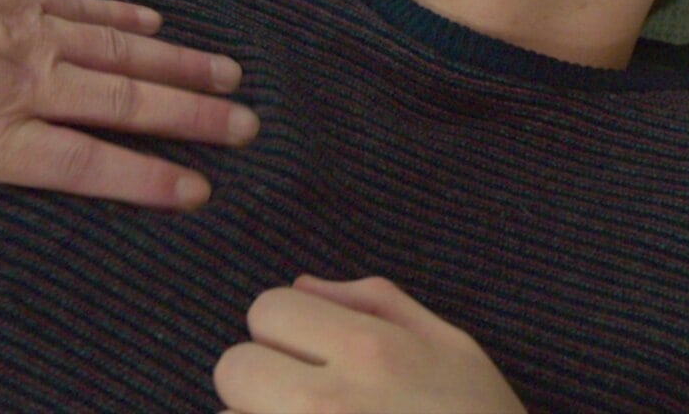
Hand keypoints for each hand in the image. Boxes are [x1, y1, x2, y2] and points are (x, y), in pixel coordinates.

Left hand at [0, 0, 257, 290]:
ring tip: (229, 74)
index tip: (198, 189)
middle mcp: (23, 82)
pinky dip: (126, 13)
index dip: (147, 178)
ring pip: (122, 49)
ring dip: (180, 62)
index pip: (86, 164)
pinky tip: (158, 19)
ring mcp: (26, 29)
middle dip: (194, 117)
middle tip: (248, 126)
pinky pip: (86, 4)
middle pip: (126, 102)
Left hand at [214, 276, 526, 413]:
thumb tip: (304, 286)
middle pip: (234, 366)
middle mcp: (328, 404)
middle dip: (260, 375)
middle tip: (301, 395)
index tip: (313, 350)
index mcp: (371, 351)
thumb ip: (378, 303)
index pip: (268, 308)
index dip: (287, 326)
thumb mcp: (453, 347)